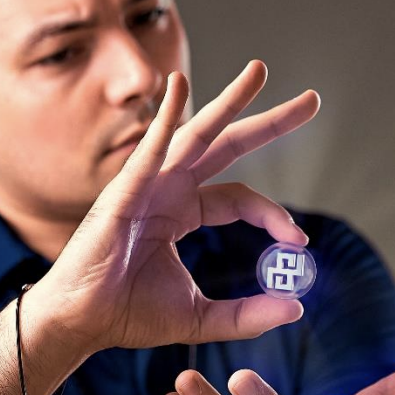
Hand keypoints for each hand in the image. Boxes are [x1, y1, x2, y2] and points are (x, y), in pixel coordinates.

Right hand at [34, 61, 319, 354]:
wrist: (83, 322)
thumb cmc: (129, 315)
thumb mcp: (200, 317)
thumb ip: (247, 314)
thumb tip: (296, 307)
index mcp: (181, 212)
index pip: (240, 198)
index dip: (274, 215)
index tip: (300, 242)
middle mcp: (167, 189)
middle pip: (227, 146)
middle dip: (268, 123)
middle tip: (312, 100)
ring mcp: (146, 185)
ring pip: (196, 135)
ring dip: (229, 101)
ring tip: (260, 71)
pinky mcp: (124, 191)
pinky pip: (150, 149)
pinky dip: (165, 116)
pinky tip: (178, 85)